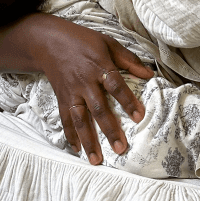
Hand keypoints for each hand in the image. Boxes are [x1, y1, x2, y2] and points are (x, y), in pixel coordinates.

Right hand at [0, 12, 153, 163]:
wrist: (49, 42)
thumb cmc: (82, 41)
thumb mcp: (108, 43)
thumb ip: (129, 60)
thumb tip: (150, 74)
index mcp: (100, 66)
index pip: (116, 86)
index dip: (127, 101)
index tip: (139, 117)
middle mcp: (85, 82)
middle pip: (98, 109)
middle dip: (109, 129)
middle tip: (121, 148)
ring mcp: (71, 92)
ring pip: (80, 119)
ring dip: (88, 140)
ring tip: (96, 159)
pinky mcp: (61, 98)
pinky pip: (65, 119)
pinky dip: (70, 135)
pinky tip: (77, 150)